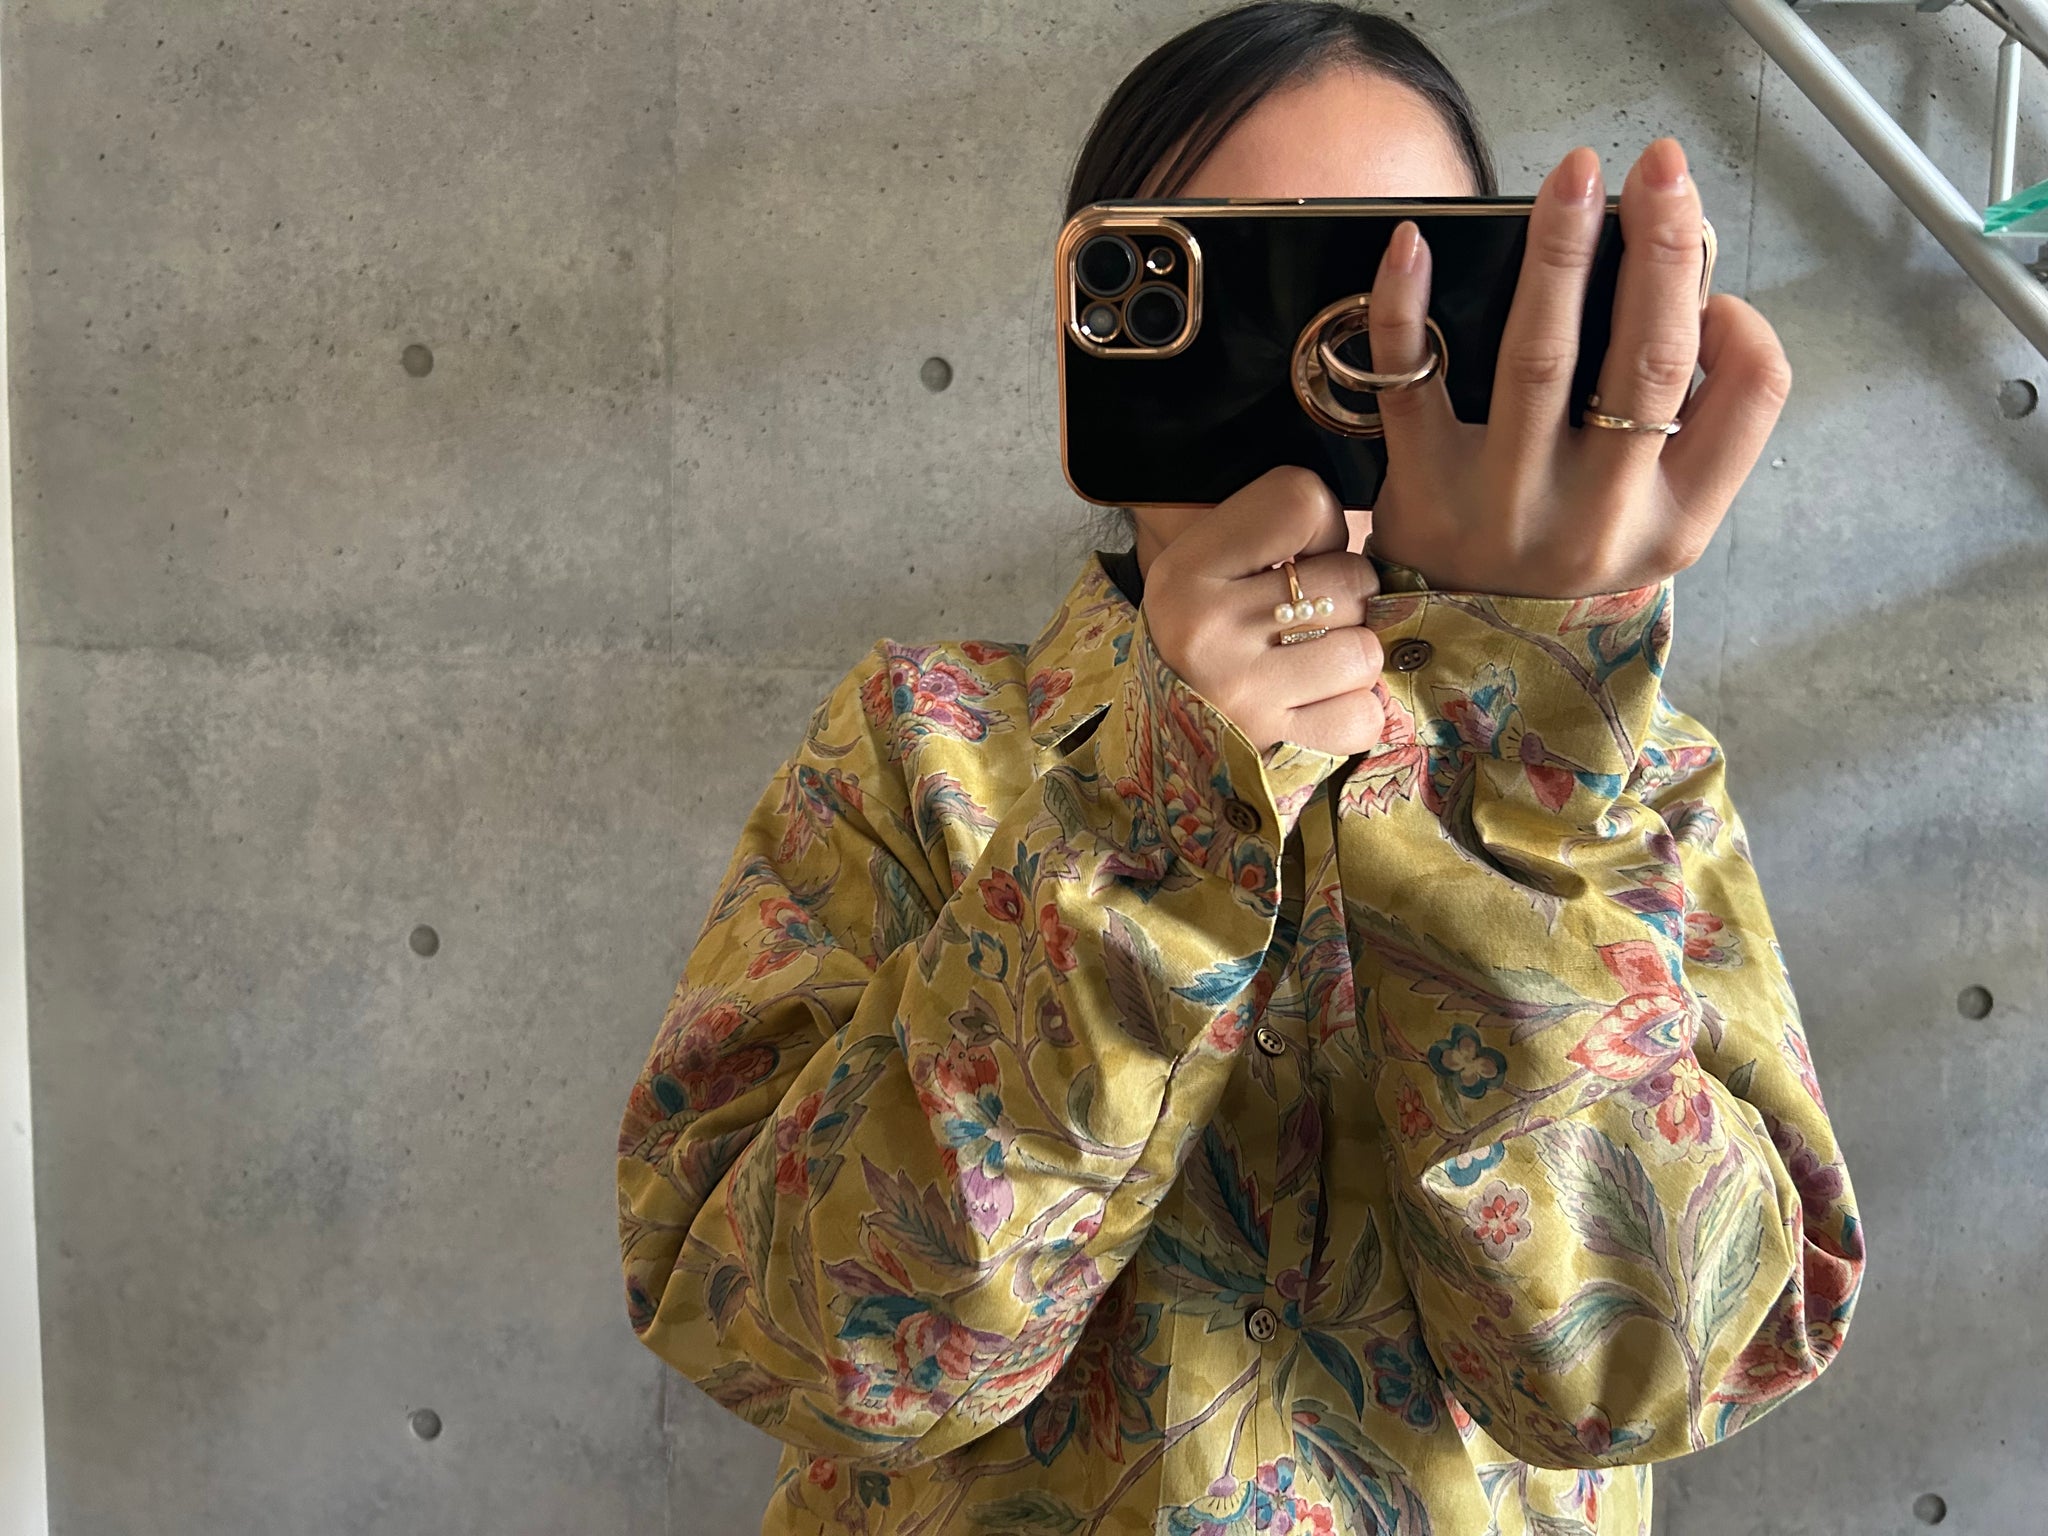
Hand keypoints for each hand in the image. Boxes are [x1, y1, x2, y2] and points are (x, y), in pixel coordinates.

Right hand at [1144, 465, 1384, 757]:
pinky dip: (1353, 711)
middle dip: (1346, 597)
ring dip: (1352, 657)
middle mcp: (1209, 629)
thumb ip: (1268, 534)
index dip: (1322, 530)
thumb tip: (1352, 539)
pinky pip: (1364, 716)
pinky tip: (1318, 704)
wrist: (1155, 731)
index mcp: (1187, 569)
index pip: (1303, 502)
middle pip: (1350, 579)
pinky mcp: (1274, 747)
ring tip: (1314, 662)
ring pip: (1365, 650)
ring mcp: (1244, 694)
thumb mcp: (1202, 567)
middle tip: (1309, 618)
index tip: (1298, 560)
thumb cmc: (1197, 634)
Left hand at [1363, 138, 1791, 598]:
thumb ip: (1689, 421)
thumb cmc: (1566, 550)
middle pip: (1646, 364)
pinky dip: (1406, 309)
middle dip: (1660, 252)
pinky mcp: (1420, 494)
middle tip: (1662, 164)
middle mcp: (1597, 521)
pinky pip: (1412, 386)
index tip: (1713, 283)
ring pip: (1541, 361)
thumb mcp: (1653, 516)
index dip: (1742, 322)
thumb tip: (1696, 290)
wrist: (1461, 653)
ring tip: (1574, 176)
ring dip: (1559, 256)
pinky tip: (1413, 241)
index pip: (1749, 397)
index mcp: (1675, 522)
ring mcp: (1504, 508)